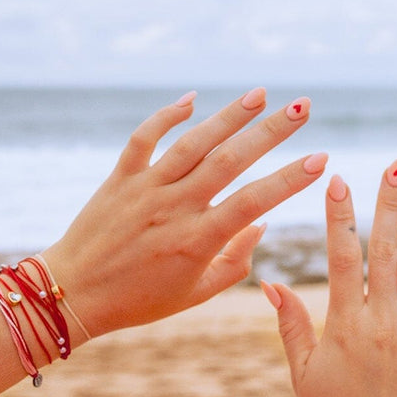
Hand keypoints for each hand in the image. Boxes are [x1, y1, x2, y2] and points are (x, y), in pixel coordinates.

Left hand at [42, 88, 325, 336]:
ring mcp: (146, 189)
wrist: (75, 293)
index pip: (255, 202)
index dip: (291, 179)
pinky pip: (145, 138)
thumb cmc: (142, 301)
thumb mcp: (197, 292)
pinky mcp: (120, 178)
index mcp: (199, 241)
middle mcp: (175, 208)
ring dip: (230, 115)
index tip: (321, 160)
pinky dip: (169, 116)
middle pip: (231, 160)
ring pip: (194, 142)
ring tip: (261, 95)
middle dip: (272, 131)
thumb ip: (236, 261)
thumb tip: (261, 225)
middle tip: (303, 108)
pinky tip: (194, 100)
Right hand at [263, 163, 396, 396]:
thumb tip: (270, 282)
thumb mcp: (304, 376)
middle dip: (390, 205)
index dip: (341, 215)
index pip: (343, 256)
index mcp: (345, 327)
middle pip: (387, 252)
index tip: (340, 179)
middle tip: (396, 166)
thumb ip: (292, 326)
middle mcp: (385, 325)